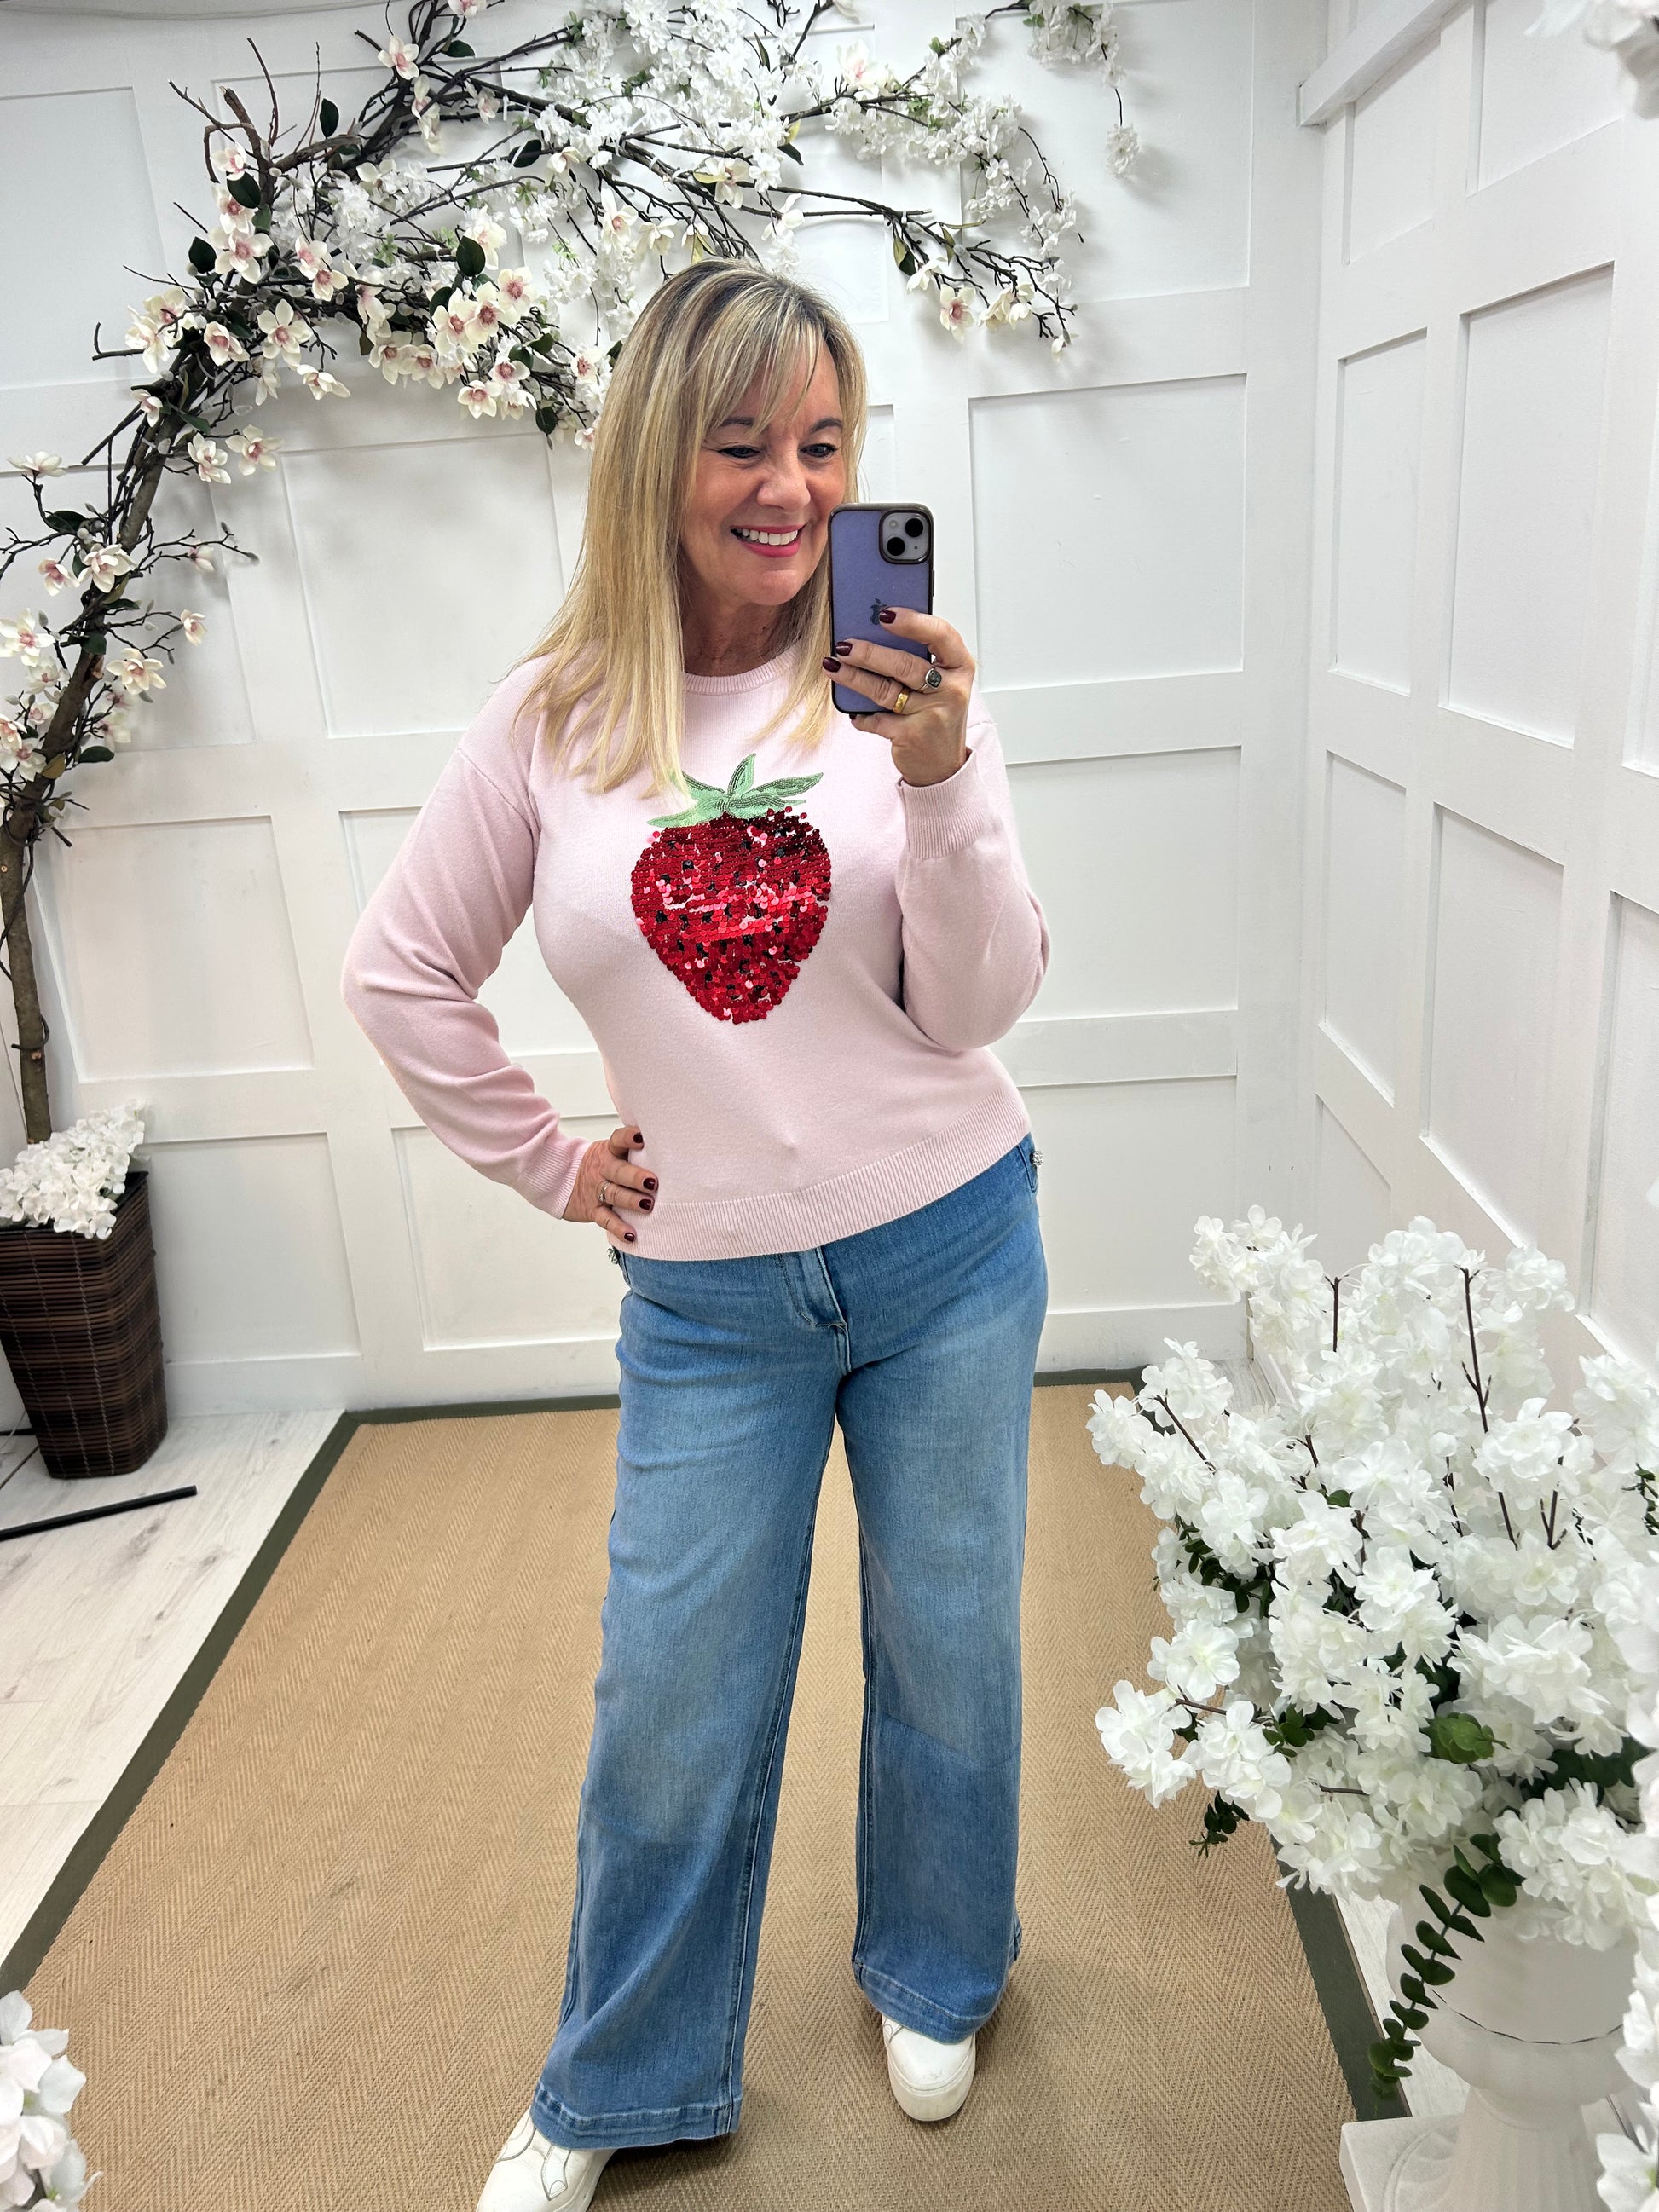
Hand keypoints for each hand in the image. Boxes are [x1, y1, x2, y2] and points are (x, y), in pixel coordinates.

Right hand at [563, 1124, 656, 1245]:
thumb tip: (665, 1143)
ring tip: (647, 1205)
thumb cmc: (598, 1164)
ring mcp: (597, 1190)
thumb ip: (632, 1149)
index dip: (628, 1138)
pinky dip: (618, 1228)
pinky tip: (630, 1234)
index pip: (618, 1141)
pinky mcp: (593, 1210)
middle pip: (618, 1171)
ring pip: (614, 1195)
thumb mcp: (610, 1150)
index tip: (640, 1137)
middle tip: (652, 1182)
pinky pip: (606, 1219)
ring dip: (631, 1200)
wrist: (560, 1178)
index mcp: (609, 1151)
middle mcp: (603, 1170)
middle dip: (635, 1177)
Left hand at [824, 607, 972, 787]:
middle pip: (905, 664)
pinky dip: (861, 715)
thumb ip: (919, 659)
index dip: (913, 622)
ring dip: (854, 677)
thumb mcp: (939, 684)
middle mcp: (951, 690)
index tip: (884, 614)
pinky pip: (877, 719)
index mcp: (960, 667)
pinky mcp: (912, 735)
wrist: (942, 766)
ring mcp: (932, 715)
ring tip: (833, 665)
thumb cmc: (936, 715)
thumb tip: (873, 631)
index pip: (941, 635)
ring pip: (885, 690)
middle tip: (844, 644)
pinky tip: (852, 710)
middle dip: (870, 653)